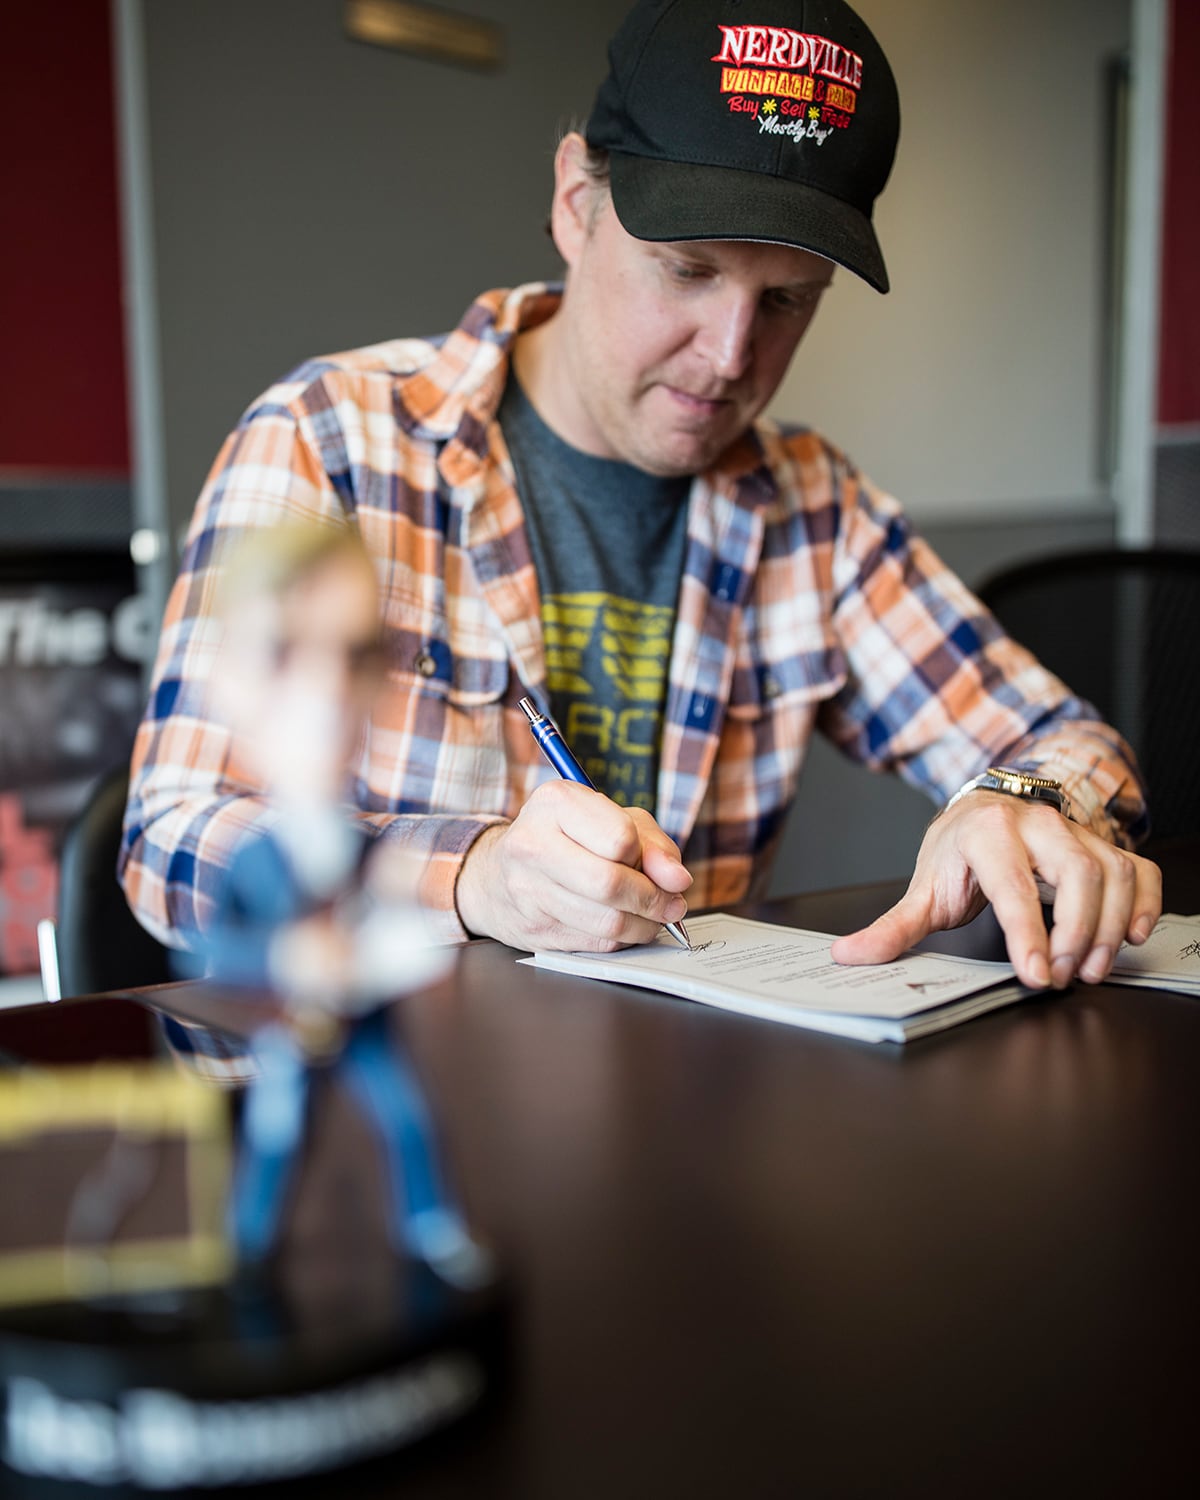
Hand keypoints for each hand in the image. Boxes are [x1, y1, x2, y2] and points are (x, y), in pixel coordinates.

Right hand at [454, 781, 692, 950]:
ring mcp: (527, 891)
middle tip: (671, 904)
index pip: (620, 838)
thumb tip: (677, 880)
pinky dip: (622, 940)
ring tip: (652, 916)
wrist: (498, 874)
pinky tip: (623, 926)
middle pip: (611, 883)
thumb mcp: (614, 821)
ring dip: (644, 925)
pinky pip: (596, 945)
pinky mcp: (533, 931)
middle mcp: (532, 844)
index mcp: (555, 802)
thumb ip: (653, 845)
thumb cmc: (567, 839)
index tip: (645, 860)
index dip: (644, 855)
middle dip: (653, 899)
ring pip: (607, 922)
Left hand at [830, 792, 1161, 989]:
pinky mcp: (1103, 843)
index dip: (1028, 934)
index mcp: (987, 833)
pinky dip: (1144, 902)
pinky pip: (1138, 869)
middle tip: (1062, 976)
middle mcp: (1038, 824)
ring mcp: (1076, 832)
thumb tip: (849, 955)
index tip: (1036, 976)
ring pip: (1111, 873)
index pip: (1012, 886)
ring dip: (1108, 927)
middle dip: (1075, 933)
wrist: (986, 808)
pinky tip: (1130, 936)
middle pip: (1077, 875)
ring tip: (1089, 968)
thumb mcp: (925, 888)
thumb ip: (893, 927)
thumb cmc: (959, 851)